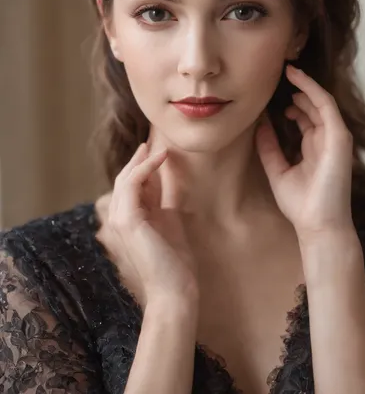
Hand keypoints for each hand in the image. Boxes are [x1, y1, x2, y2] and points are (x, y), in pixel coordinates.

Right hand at [95, 143, 198, 309]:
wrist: (175, 289)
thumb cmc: (175, 261)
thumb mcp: (171, 221)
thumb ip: (164, 201)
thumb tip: (168, 179)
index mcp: (131, 219)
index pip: (132, 186)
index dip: (143, 167)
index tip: (156, 152)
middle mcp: (121, 218)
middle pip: (124, 180)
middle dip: (137, 161)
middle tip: (150, 144)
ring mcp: (120, 220)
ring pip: (124, 180)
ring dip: (141, 161)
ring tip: (157, 148)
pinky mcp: (127, 220)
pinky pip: (132, 185)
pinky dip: (145, 168)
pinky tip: (159, 158)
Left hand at [255, 65, 353, 240]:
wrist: (317, 225)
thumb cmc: (300, 204)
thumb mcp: (277, 170)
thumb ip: (269, 147)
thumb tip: (260, 124)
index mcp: (314, 147)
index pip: (306, 117)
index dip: (293, 102)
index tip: (273, 92)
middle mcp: (326, 139)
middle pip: (313, 107)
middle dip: (299, 90)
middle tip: (279, 75)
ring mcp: (335, 137)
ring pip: (321, 102)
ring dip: (305, 85)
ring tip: (287, 73)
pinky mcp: (339, 137)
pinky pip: (326, 106)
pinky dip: (313, 90)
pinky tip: (298, 80)